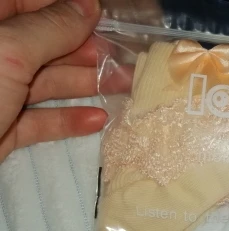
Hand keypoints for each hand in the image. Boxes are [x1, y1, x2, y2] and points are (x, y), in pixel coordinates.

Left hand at [0, 0, 105, 162]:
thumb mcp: (7, 52)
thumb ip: (50, 27)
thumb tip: (87, 6)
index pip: (29, 2)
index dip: (66, 8)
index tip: (102, 18)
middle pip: (44, 42)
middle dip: (84, 51)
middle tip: (121, 60)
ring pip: (46, 82)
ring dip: (86, 85)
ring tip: (123, 88)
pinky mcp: (1, 128)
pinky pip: (40, 119)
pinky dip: (68, 120)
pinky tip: (95, 121)